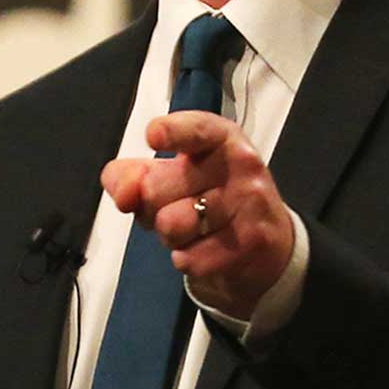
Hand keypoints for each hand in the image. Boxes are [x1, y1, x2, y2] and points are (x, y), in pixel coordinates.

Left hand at [100, 110, 295, 320]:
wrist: (265, 242)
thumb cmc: (211, 198)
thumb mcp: (169, 176)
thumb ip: (130, 176)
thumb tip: (123, 192)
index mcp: (218, 137)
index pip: (195, 129)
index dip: (171, 132)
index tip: (154, 136)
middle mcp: (239, 163)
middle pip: (155, 188)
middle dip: (151, 208)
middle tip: (178, 207)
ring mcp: (250, 202)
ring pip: (171, 225)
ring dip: (170, 236)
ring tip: (192, 229)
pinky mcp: (253, 241)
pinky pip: (189, 258)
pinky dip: (188, 260)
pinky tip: (206, 249)